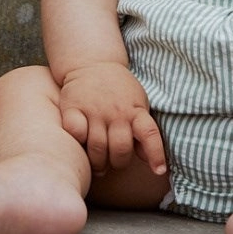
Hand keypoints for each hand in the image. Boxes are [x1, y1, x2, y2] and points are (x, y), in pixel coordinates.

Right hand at [57, 63, 166, 177]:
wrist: (92, 62)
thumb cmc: (118, 90)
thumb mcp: (137, 103)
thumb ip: (142, 129)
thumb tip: (150, 160)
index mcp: (135, 110)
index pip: (150, 134)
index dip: (156, 154)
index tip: (159, 171)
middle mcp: (116, 111)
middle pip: (120, 149)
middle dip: (118, 163)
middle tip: (112, 165)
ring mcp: (94, 109)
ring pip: (97, 147)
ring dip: (98, 162)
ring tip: (98, 165)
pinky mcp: (73, 107)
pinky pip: (75, 133)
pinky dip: (78, 141)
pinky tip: (81, 143)